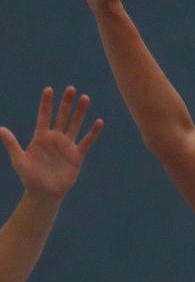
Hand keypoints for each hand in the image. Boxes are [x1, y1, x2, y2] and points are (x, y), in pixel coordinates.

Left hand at [0, 87, 103, 203]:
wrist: (44, 193)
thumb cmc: (29, 177)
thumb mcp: (19, 160)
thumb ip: (12, 144)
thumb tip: (0, 129)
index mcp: (41, 137)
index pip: (44, 116)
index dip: (46, 103)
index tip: (49, 89)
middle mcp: (55, 138)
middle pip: (62, 116)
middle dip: (66, 103)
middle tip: (71, 88)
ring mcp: (67, 145)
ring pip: (75, 125)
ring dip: (80, 112)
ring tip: (85, 98)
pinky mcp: (77, 155)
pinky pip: (87, 141)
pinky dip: (93, 132)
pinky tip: (98, 122)